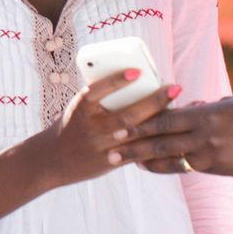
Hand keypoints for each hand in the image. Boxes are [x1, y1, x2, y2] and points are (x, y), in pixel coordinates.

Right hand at [30, 70, 176, 188]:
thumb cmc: (72, 125)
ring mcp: (103, 147)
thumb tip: (138, 77)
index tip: (136, 71)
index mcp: (82, 108)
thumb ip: (103, 96)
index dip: (116, 81)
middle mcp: (92, 128)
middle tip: (175, 87)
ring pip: (137, 136)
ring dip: (161, 123)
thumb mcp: (80, 106)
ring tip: (180, 109)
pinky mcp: (111, 162)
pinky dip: (156, 144)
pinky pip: (138, 154)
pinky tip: (175, 137)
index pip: (98, 91)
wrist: (52, 160)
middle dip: (154, 102)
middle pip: (127, 116)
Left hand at [112, 95, 232, 176]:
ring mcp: (214, 158)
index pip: (165, 118)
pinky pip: (191, 167)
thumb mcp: (231, 105)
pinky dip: (173, 165)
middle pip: (161, 142)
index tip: (119, 124)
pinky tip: (159, 166)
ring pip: (172, 160)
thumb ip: (205, 109)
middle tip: (110, 150)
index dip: (140, 123)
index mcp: (207, 115)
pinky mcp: (222, 171)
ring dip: (148, 161)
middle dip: (134, 146)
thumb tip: (186, 109)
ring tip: (129, 162)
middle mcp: (207, 138)